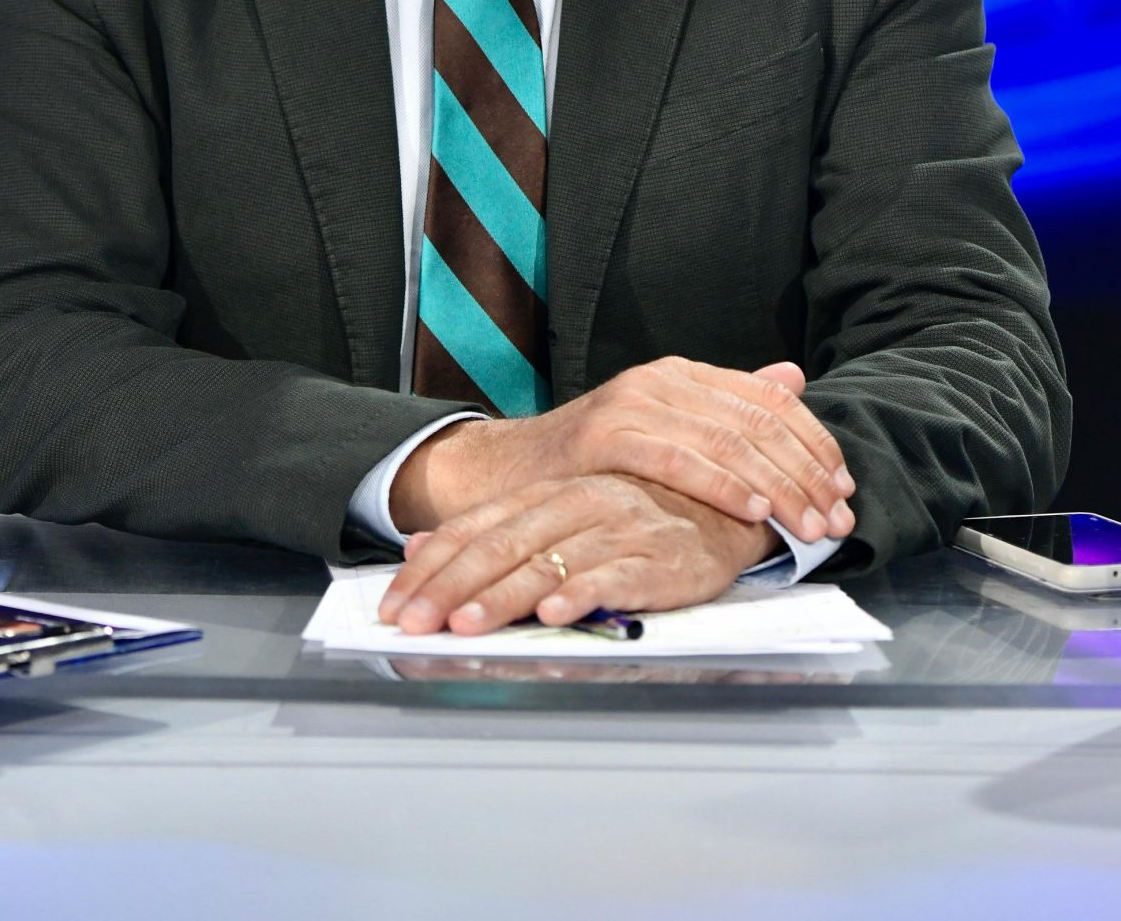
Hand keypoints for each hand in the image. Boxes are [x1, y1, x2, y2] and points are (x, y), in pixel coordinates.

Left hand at [379, 473, 780, 634]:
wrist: (726, 503)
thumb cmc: (637, 514)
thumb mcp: (560, 512)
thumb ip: (494, 529)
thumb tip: (421, 546)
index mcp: (547, 494)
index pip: (474, 528)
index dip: (430, 566)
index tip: (394, 604)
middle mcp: (576, 504)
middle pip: (501, 545)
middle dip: (451, 587)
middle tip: (415, 624)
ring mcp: (618, 528)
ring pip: (550, 562)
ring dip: (504, 595)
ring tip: (468, 626)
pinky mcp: (660, 557)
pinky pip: (616, 576)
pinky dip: (584, 595)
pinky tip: (555, 614)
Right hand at [391, 357, 854, 548]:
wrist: (510, 473)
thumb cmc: (596, 465)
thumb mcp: (669, 431)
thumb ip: (729, 407)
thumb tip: (795, 377)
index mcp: (685, 375)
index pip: (771, 400)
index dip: (814, 443)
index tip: (844, 488)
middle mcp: (664, 379)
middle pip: (758, 422)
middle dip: (806, 474)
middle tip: (837, 519)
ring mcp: (635, 402)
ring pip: (728, 440)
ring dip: (778, 487)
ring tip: (809, 526)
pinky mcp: (608, 434)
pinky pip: (679, 459)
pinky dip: (722, 484)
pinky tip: (754, 512)